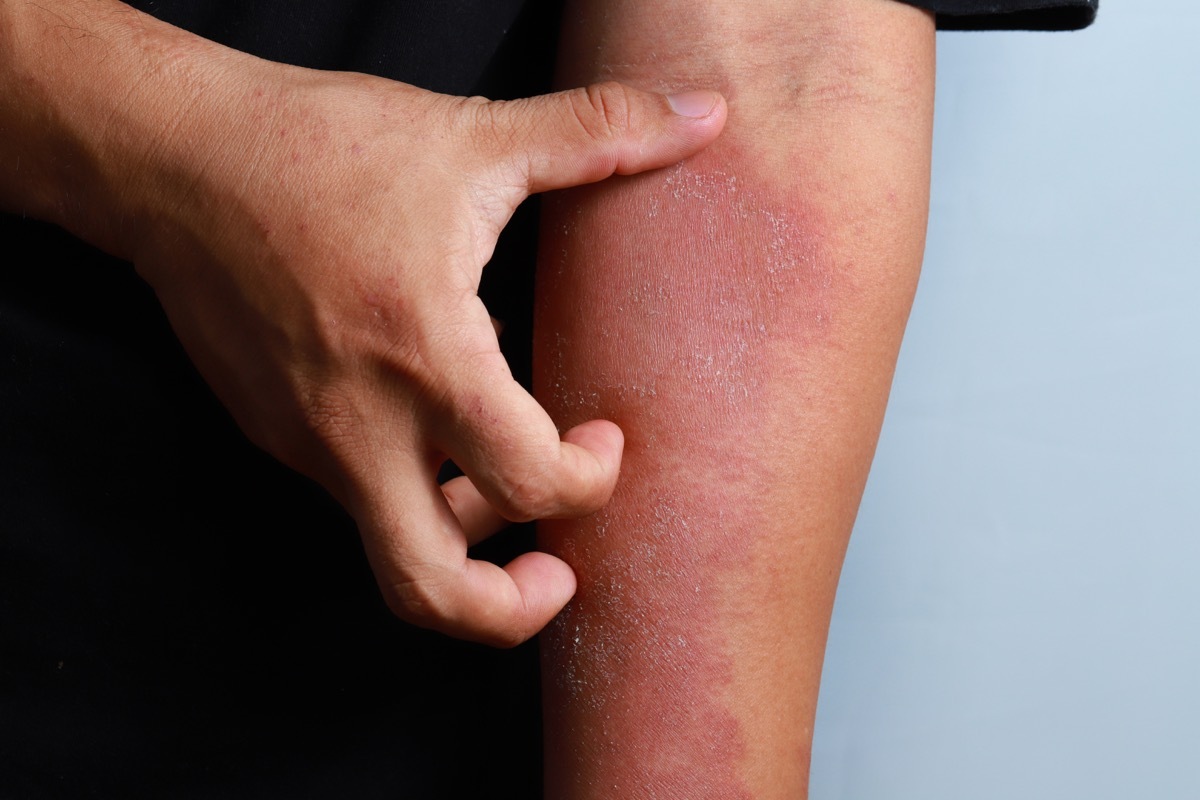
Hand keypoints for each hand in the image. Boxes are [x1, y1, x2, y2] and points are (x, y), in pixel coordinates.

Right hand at [122, 53, 725, 644]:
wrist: (171, 159)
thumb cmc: (319, 147)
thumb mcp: (473, 137)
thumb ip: (601, 132)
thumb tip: (704, 112)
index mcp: (426, 358)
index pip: (531, 483)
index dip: (591, 480)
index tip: (602, 441)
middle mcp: (359, 424)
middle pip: (430, 591)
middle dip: (511, 610)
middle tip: (557, 573)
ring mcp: (306, 441)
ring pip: (389, 546)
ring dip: (459, 538)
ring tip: (501, 480)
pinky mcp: (273, 434)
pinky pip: (352, 494)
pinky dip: (407, 485)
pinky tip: (428, 417)